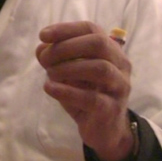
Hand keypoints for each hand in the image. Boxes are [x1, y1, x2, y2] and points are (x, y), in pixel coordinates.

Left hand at [35, 21, 133, 160]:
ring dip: (68, 68)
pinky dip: (67, 91)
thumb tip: (41, 48)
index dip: (66, 29)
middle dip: (66, 47)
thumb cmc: (85, 95)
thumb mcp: (68, 74)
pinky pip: (92, 98)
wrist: (104, 131)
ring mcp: (119, 87)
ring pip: (100, 68)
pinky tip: (50, 88)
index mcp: (111, 51)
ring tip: (49, 73)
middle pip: (99, 44)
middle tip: (44, 59)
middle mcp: (120, 65)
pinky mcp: (112, 110)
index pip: (91, 29)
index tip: (43, 35)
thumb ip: (56, 59)